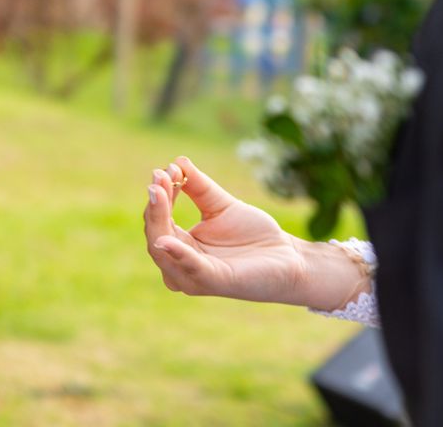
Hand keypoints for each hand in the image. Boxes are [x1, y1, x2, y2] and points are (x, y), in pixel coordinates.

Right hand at [144, 157, 306, 304]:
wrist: (287, 257)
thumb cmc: (253, 235)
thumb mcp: (222, 205)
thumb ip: (198, 187)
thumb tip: (177, 161)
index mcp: (180, 245)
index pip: (158, 219)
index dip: (159, 194)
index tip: (164, 169)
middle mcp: (180, 264)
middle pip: (156, 234)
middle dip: (155, 205)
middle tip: (158, 178)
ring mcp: (194, 276)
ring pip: (164, 251)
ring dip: (158, 221)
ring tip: (158, 193)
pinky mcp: (213, 282)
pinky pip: (191, 268)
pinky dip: (177, 254)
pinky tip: (166, 239)